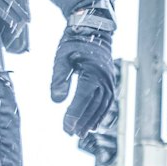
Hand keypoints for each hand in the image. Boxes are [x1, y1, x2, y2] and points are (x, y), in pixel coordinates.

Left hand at [50, 20, 115, 137]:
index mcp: (92, 72)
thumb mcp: (62, 57)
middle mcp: (104, 80)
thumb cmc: (74, 43)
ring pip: (102, 107)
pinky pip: (107, 103)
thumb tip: (56, 101)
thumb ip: (59, 78)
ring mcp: (109, 82)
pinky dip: (101, 115)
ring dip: (91, 121)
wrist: (93, 31)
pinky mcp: (110, 84)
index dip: (75, 114)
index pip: (83, 98)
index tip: (66, 127)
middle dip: (82, 121)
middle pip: (93, 106)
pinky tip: (94, 126)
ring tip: (80, 134)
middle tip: (70, 133)